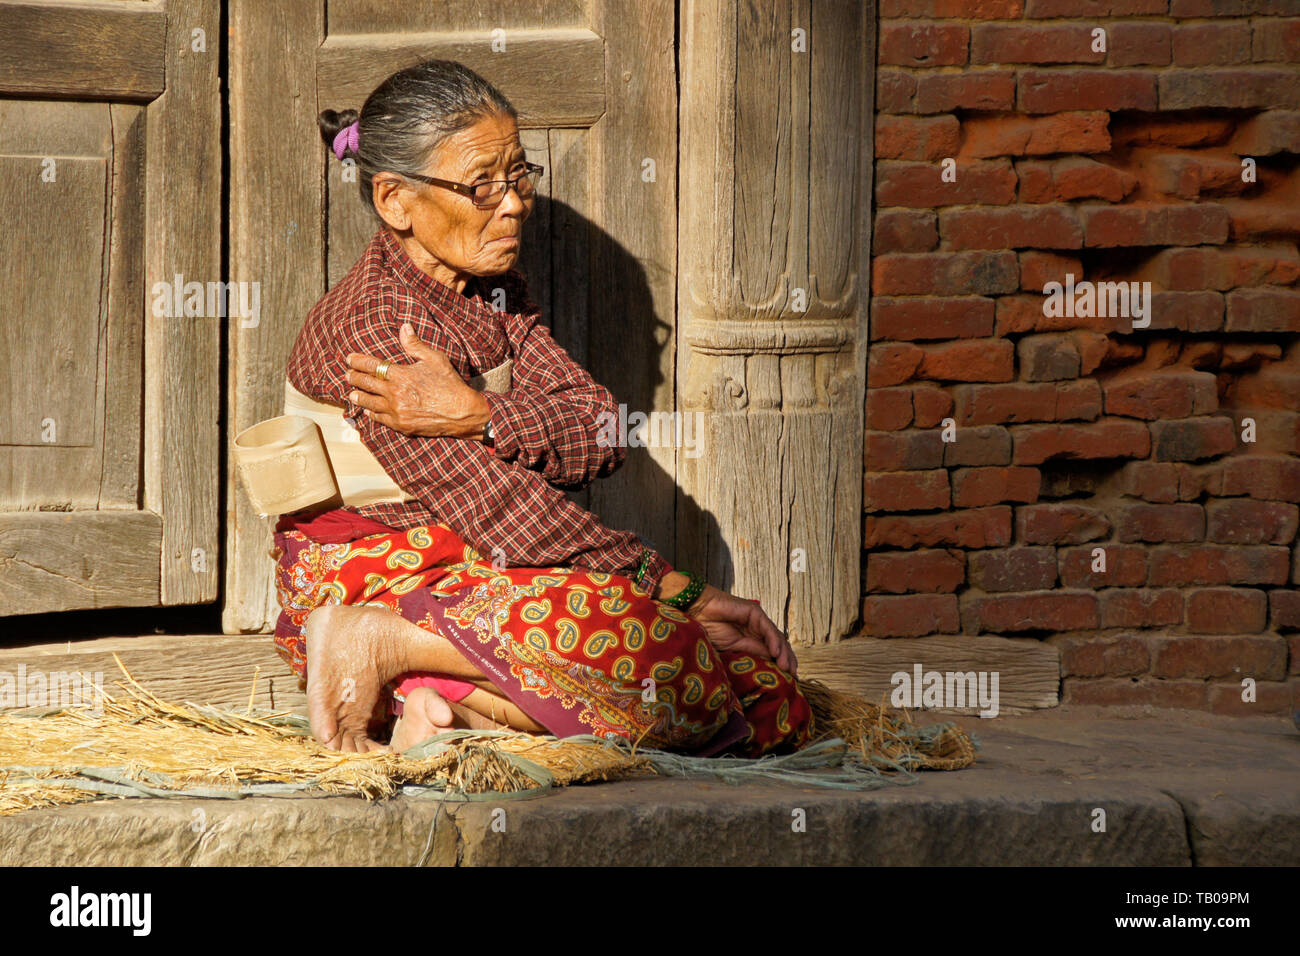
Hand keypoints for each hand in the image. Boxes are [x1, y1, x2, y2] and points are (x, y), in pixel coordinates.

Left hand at [345, 323, 490, 439]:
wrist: (463, 413)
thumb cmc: (450, 384)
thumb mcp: (435, 359)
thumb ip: (415, 345)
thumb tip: (404, 327)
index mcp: (401, 375)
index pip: (372, 366)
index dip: (358, 361)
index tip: (349, 358)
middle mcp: (395, 393)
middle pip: (367, 384)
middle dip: (354, 378)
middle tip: (347, 375)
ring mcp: (397, 411)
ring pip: (369, 403)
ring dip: (359, 397)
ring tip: (351, 393)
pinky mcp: (402, 425)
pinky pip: (380, 419)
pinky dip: (371, 414)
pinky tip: (368, 412)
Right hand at [682, 584, 796, 674]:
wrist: (698, 612)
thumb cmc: (710, 628)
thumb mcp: (734, 647)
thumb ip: (752, 652)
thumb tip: (771, 662)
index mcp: (753, 638)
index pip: (773, 652)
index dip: (783, 664)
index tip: (789, 679)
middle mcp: (758, 628)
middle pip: (780, 645)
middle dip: (788, 660)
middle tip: (793, 675)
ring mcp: (758, 620)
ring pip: (777, 637)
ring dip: (783, 653)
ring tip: (785, 668)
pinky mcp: (755, 612)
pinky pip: (768, 628)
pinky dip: (773, 641)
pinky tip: (776, 653)